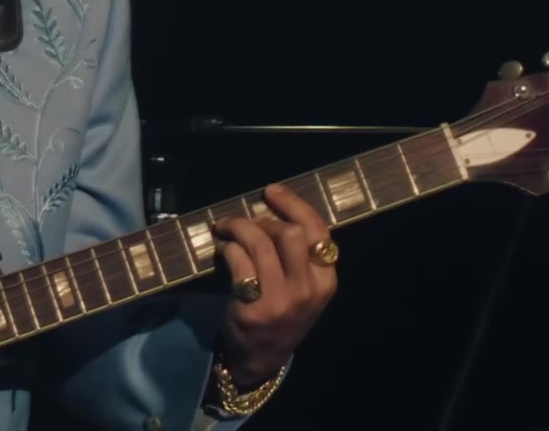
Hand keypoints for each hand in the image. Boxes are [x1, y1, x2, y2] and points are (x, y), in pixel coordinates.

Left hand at [211, 183, 338, 382]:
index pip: (318, 231)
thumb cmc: (283, 312)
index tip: (271, 191)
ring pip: (260, 243)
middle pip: (291, 233)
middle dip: (264, 219)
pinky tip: (222, 250)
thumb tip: (273, 209)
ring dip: (238, 227)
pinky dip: (227, 247)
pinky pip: (238, 261)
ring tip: (226, 228)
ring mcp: (281, 300)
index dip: (294, 205)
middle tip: (246, 222)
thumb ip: (300, 256)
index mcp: (326, 281)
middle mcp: (307, 290)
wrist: (262, 356)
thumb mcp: (305, 288)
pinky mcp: (253, 308)